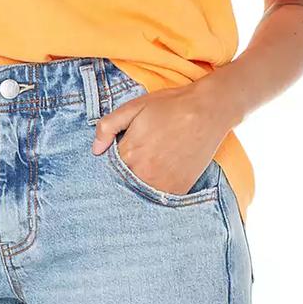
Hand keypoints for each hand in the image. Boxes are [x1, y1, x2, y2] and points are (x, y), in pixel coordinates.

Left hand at [91, 78, 232, 194]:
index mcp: (129, 154)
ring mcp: (163, 185)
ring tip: (151, 163)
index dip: (112, 160)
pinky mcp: (179, 190)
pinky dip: (157, 189)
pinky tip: (162, 172)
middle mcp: (144, 174)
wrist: (207, 111)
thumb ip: (108, 126)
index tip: (119, 153)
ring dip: (140, 183)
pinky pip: (160, 197)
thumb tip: (95, 150)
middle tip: (138, 157)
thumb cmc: (170, 106)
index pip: (109, 168)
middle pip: (123, 182)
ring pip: (140, 192)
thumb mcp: (133, 107)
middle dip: (124, 174)